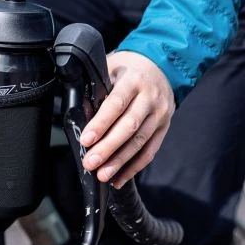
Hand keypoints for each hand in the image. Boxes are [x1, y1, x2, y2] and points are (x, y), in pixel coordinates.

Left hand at [80, 51, 174, 187]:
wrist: (161, 65)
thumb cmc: (127, 70)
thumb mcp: (110, 70)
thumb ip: (97, 90)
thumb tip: (81, 114)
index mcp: (133, 81)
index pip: (116, 104)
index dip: (101, 123)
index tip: (86, 139)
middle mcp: (150, 98)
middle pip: (129, 126)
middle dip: (108, 147)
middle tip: (91, 163)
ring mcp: (160, 114)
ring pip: (140, 142)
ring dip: (120, 162)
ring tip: (103, 175)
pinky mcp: (164, 128)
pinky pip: (150, 151)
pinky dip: (134, 167)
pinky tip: (119, 178)